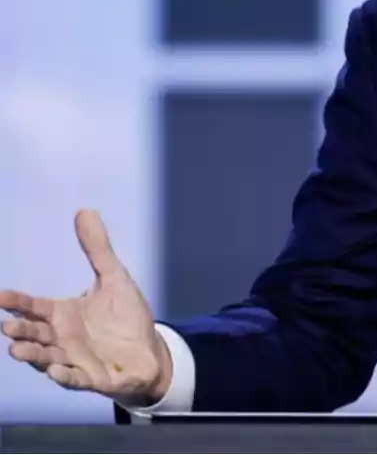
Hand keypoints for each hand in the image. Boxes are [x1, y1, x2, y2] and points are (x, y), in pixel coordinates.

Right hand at [1, 209, 171, 404]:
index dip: (17, 302)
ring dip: (33, 355)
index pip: (34, 306)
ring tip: (17, 349)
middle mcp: (63, 338)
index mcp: (63, 314)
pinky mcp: (93, 377)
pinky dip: (65, 376)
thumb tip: (84, 210)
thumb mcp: (114, 278)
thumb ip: (98, 248)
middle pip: (34, 334)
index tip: (0, 296)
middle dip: (20, 331)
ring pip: (46, 358)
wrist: (149, 350)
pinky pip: (75, 378)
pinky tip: (56, 370)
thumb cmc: (126, 316)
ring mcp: (75, 359)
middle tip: (7, 326)